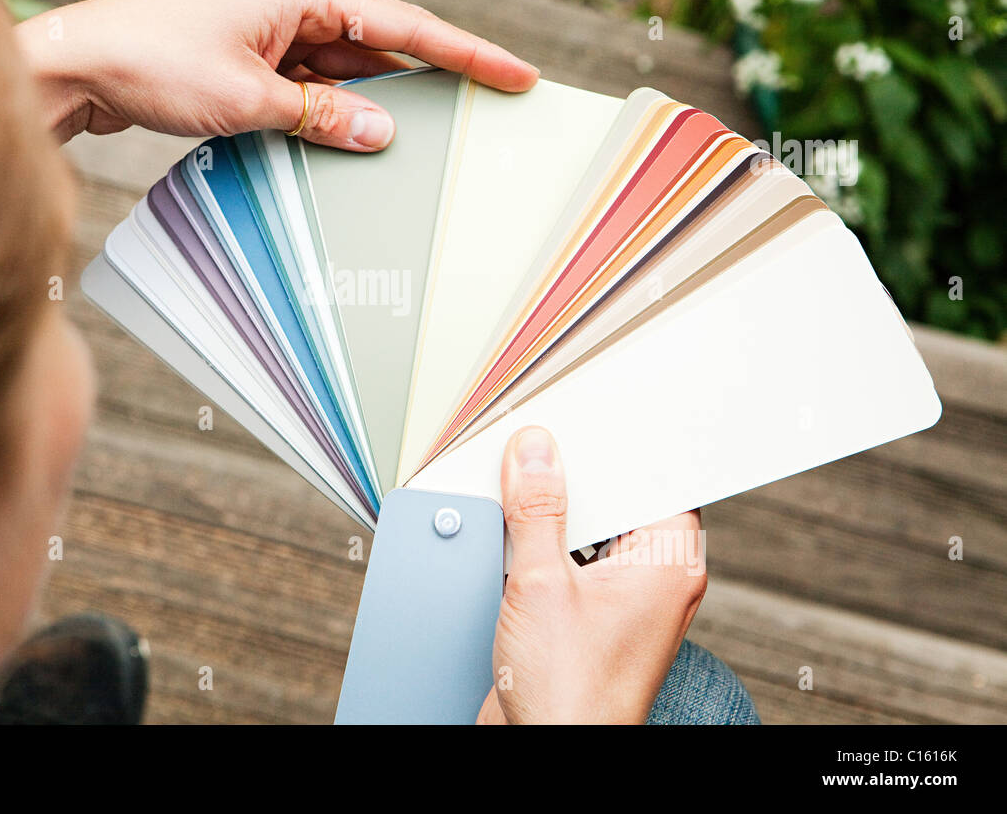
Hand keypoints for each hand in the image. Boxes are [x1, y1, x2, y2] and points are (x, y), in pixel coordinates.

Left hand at [14, 0, 538, 147]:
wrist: (78, 66)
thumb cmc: (153, 62)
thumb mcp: (248, 101)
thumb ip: (321, 118)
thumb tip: (383, 133)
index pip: (406, 26)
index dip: (468, 54)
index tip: (517, 74)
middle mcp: (293, 6)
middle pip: (382, 49)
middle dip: (428, 85)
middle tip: (484, 118)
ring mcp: (271, 35)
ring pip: (346, 75)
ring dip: (373, 109)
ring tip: (426, 148)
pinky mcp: (250, 63)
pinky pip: (310, 91)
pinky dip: (330, 119)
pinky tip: (353, 149)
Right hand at [477, 426, 707, 723]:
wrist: (547, 756)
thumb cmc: (572, 696)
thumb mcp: (541, 585)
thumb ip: (536, 512)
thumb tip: (536, 454)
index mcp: (668, 565)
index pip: (658, 478)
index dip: (621, 446)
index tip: (585, 421)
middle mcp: (652, 582)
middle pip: (619, 501)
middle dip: (575, 478)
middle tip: (538, 449)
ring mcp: (620, 603)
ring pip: (591, 531)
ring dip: (551, 515)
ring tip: (517, 489)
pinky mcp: (586, 619)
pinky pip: (568, 562)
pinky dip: (540, 547)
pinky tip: (509, 536)